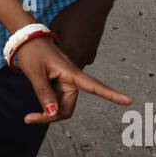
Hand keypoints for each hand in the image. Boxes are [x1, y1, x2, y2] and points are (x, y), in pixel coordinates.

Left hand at [14, 37, 132, 125]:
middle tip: (29, 119)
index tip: (129, 100)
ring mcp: (65, 82)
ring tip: (29, 115)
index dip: (112, 95)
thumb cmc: (32, 51)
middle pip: (68, 108)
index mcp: (71, 73)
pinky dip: (47, 105)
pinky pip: (56, 100)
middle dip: (53, 116)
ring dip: (48, 112)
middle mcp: (71, 79)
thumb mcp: (35, 72)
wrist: (26, 37)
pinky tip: (34, 104)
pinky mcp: (58, 83)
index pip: (95, 86)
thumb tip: (53, 114)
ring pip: (61, 106)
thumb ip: (44, 93)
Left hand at [49, 0, 105, 67]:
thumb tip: (44, 47)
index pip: (56, 68)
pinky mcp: (92, 55)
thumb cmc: (73, 15)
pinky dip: (75, 60)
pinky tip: (71, 52)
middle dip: (58, 72)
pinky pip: (81, 63)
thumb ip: (50, 40)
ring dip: (67, 67)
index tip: (41, 68)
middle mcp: (79, 56)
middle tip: (49, 66)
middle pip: (66, 73)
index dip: (48, 69)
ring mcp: (87, 57)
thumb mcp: (56, 25)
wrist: (94, 8)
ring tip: (59, 58)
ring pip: (74, 69)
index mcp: (68, 50)